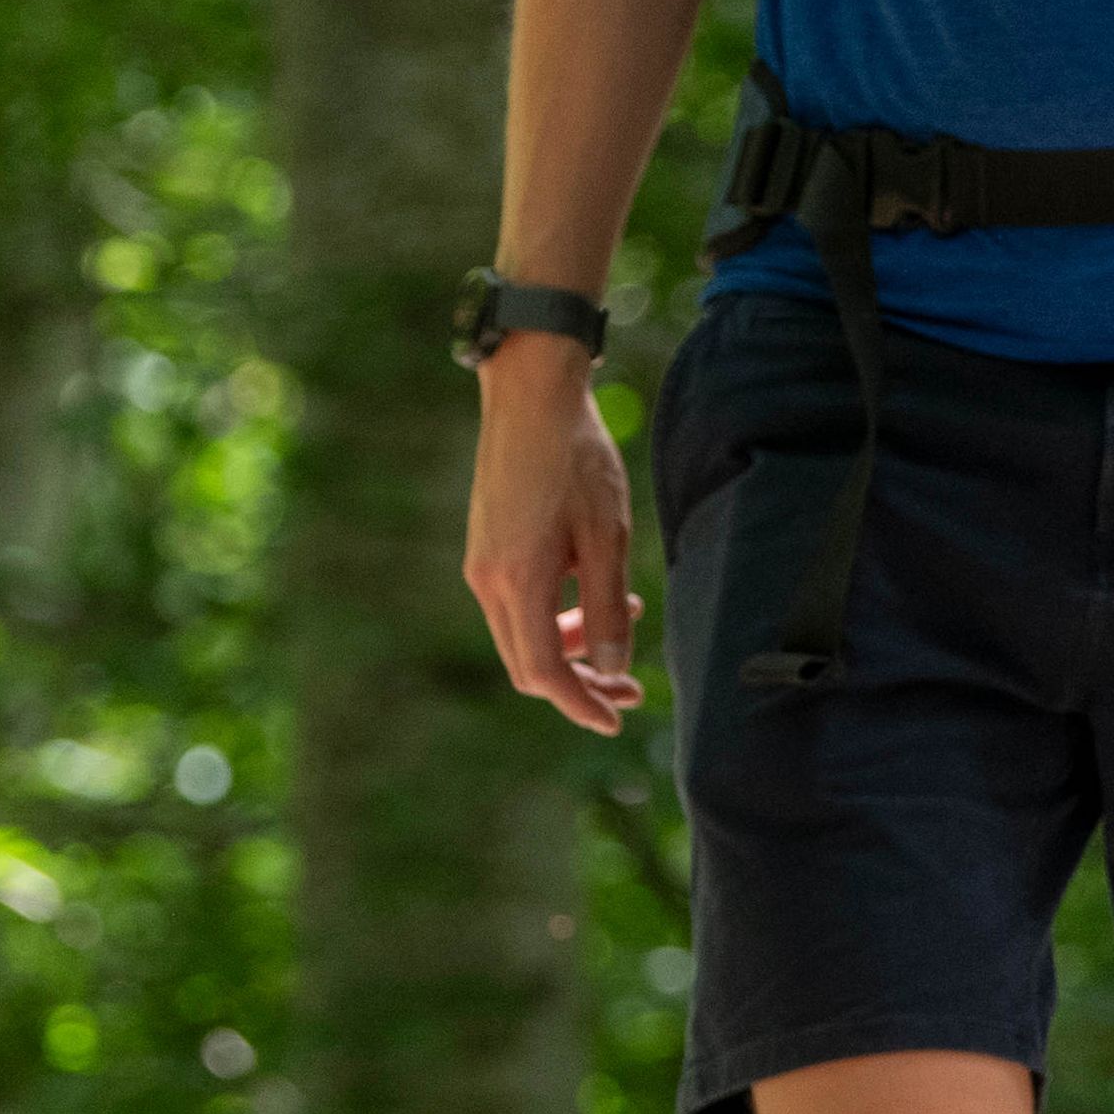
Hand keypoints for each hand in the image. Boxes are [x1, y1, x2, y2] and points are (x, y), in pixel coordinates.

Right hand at [459, 344, 645, 734]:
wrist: (531, 393)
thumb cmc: (576, 458)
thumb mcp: (605, 536)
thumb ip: (605, 606)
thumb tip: (611, 666)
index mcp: (516, 583)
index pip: (544, 672)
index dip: (580, 703)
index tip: (615, 720)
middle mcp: (487, 580)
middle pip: (528, 663)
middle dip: (581, 680)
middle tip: (631, 685)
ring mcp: (482, 563)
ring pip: (523, 633)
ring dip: (572, 642)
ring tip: (625, 616)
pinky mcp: (487, 546)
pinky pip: (518, 603)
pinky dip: (556, 612)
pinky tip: (594, 587)